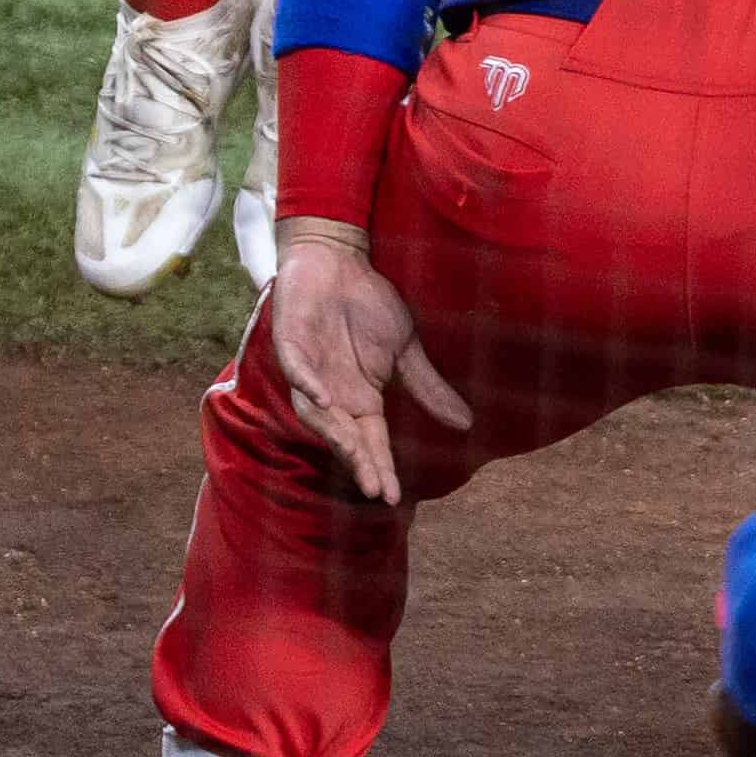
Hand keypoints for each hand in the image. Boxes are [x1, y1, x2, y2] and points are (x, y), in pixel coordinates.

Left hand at [265, 227, 472, 508]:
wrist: (338, 260)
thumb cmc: (368, 303)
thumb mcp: (405, 348)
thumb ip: (426, 386)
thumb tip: (465, 424)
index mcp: (360, 399)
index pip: (371, 442)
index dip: (380, 467)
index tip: (392, 496)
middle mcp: (333, 394)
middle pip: (344, 437)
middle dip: (358, 461)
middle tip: (373, 486)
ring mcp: (309, 371)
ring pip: (315, 414)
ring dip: (333, 434)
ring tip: (353, 454)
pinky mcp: (290, 344)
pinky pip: (297, 372)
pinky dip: (309, 386)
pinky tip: (326, 400)